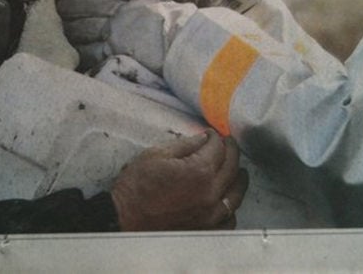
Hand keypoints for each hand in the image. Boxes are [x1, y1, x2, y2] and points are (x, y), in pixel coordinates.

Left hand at [58, 0, 196, 72]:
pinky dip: (79, 50)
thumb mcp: (160, 1)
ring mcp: (113, 32)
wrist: (189, 47)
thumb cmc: (182, 26)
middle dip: (70, 6)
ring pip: (77, 27)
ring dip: (70, 29)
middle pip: (79, 3)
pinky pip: (85, 51)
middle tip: (66, 10)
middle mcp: (119, 10)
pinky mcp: (111, 53)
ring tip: (69, 31)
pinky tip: (77, 50)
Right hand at [111, 129, 248, 230]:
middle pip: (232, 167)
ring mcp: (211, 214)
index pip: (218, 148)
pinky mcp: (206, 229)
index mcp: (199, 171)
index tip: (211, 133)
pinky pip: (229, 219)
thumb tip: (204, 138)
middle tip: (228, 144)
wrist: (124, 218)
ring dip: (238, 178)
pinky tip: (228, 200)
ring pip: (236, 194)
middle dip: (231, 151)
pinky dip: (231, 207)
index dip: (215, 136)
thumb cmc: (136, 185)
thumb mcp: (157, 154)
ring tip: (237, 171)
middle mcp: (210, 193)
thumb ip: (186, 144)